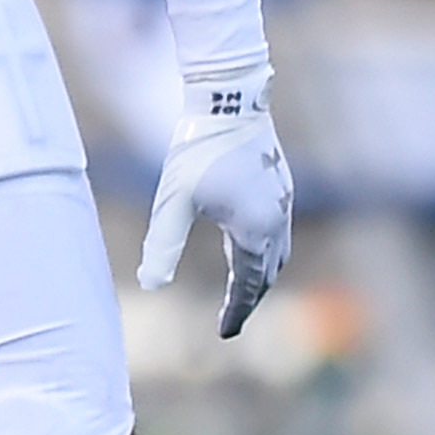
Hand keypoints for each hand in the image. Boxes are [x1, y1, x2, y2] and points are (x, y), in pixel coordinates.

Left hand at [137, 65, 292, 337]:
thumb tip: (150, 285)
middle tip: (232, 319)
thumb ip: (162, 245)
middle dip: (251, 299)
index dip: (236, 312)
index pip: (248, 286)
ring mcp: (283, 202)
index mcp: (254, 231)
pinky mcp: (281, 185)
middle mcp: (276, 220)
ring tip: (240, 290)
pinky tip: (243, 245)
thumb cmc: (197, 150)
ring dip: (260, 275)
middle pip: (268, 274)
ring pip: (277, 253)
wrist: (229, 101)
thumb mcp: (172, 202)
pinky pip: (277, 231)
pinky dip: (264, 250)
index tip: (224, 333)